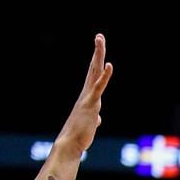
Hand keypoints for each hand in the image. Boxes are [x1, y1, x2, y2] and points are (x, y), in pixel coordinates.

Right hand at [58, 34, 113, 153]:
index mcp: (88, 96)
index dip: (97, 61)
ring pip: (95, 72)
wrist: (70, 144)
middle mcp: (87, 93)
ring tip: (100, 40)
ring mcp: (88, 97)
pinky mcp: (91, 104)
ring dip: (98, 55)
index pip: (93, 75)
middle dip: (97, 51)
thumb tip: (97, 118)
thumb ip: (94, 117)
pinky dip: (104, 76)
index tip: (99, 47)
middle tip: (99, 36)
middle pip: (93, 68)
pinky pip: (98, 87)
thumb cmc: (79, 135)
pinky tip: (109, 65)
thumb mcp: (90, 123)